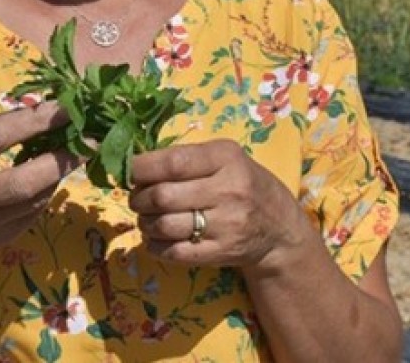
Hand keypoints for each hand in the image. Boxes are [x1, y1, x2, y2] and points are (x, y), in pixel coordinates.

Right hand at [0, 101, 79, 258]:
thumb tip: (46, 111)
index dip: (33, 122)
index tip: (64, 109)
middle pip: (21, 183)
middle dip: (60, 160)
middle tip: (88, 142)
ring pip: (33, 200)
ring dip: (58, 175)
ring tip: (72, 154)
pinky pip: (34, 214)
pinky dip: (47, 193)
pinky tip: (50, 178)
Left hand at [129, 139, 306, 271]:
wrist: (279, 228)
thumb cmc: (242, 183)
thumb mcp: (224, 157)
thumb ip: (185, 157)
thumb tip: (133, 165)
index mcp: (226, 158)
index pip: (172, 162)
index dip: (141, 168)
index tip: (130, 171)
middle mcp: (228, 190)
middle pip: (162, 196)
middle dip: (138, 198)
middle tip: (137, 198)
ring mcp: (226, 225)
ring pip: (164, 225)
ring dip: (144, 222)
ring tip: (146, 217)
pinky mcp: (220, 253)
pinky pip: (173, 252)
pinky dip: (154, 245)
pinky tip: (155, 237)